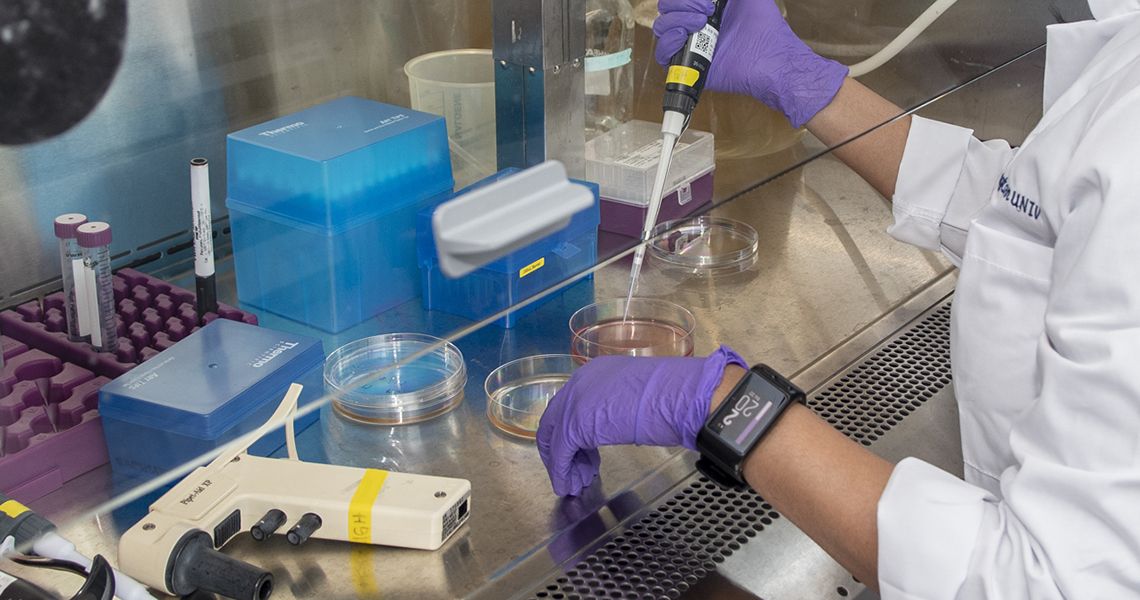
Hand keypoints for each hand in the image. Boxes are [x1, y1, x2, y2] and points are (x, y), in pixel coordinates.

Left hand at [536, 346, 746, 495]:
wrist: (680, 396)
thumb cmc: (671, 396)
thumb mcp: (637, 397)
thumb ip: (618, 407)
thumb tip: (614, 425)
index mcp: (596, 372)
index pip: (570, 405)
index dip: (573, 434)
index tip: (584, 454)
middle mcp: (580, 383)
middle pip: (554, 421)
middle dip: (563, 451)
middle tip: (576, 473)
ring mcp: (575, 402)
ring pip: (554, 437)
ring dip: (563, 464)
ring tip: (577, 483)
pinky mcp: (575, 423)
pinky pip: (560, 452)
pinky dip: (562, 471)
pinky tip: (569, 484)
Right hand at [653, 0, 848, 127]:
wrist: (770, 57)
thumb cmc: (764, 27)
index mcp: (706, 9)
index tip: (708, 1)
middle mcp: (695, 25)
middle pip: (666, 10)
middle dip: (682, 5)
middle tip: (706, 11)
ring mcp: (689, 44)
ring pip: (662, 27)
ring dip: (676, 20)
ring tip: (700, 24)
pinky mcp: (688, 65)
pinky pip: (662, 54)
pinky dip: (667, 42)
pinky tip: (683, 37)